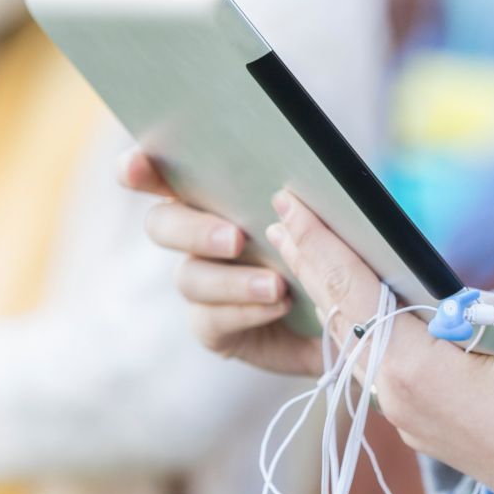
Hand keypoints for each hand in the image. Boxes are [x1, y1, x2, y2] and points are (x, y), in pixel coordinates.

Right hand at [123, 150, 323, 376]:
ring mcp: (203, 284)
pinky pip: (211, 319)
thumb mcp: (330, 216)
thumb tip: (284, 195)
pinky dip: (245, 310)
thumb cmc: (342, 251)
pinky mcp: (215, 327)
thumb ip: (304, 200)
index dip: (139, 168)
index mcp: (217, 193)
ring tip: (277, 285)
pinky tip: (280, 306)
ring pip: (189, 277)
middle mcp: (198, 236)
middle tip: (235, 239)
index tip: (134, 167)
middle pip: (162, 224)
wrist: (359, 317)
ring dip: (232, 280)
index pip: (164, 173)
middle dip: (192, 230)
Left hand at [261, 188, 493, 493]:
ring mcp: (403, 417)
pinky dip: (364, 338)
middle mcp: (391, 392)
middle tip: (281, 225)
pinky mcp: (422, 430)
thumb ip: (454, 302)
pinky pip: (379, 374)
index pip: (348, 285)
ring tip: (310, 266)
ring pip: (355, 349)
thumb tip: (430, 304)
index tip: (289, 204)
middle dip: (309, 267)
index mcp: (405, 360)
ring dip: (333, 303)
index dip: (317, 240)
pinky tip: (365, 322)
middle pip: (338, 317)